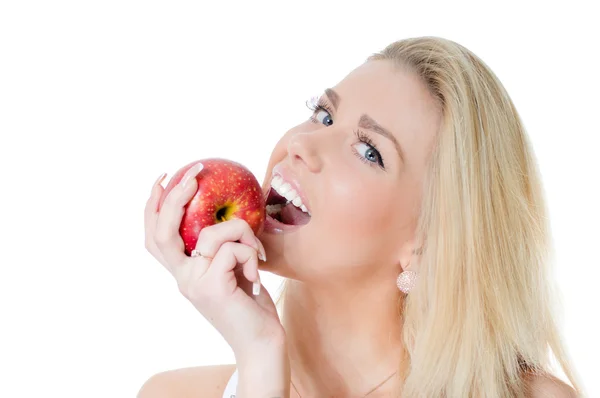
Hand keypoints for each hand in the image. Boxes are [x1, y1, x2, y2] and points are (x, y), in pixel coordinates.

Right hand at [144, 163, 285, 356]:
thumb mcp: (234, 268)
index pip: (155, 238)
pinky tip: (257, 276)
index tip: (165, 178)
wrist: (261, 342)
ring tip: (256, 254)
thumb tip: (228, 210)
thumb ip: (223, 247)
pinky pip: (233, 248)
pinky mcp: (211, 287)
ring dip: (243, 233)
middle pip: (162, 231)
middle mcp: (182, 278)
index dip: (153, 207)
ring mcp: (193, 283)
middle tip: (194, 173)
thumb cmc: (252, 304)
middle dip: (176, 196)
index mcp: (184, 273)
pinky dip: (251, 254)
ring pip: (214, 233)